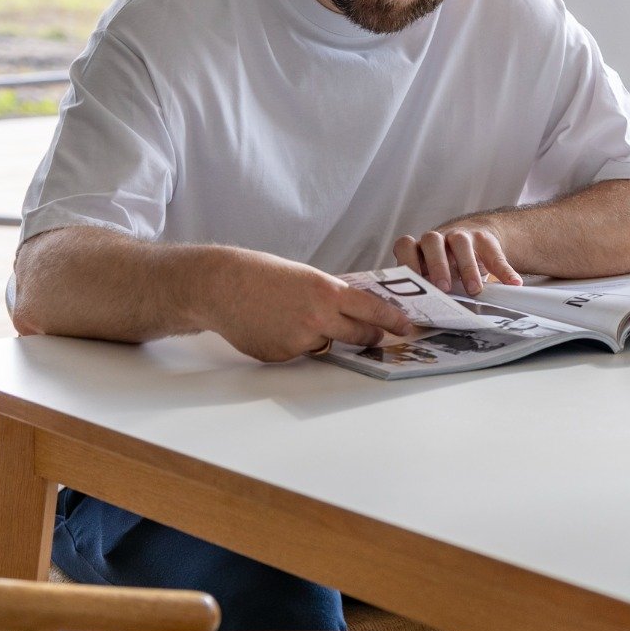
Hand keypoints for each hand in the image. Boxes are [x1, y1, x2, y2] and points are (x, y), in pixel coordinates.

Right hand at [196, 247, 419, 362]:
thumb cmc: (262, 275)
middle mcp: (318, 318)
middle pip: (360, 335)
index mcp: (328, 292)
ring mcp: (300, 340)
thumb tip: (356, 310)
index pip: (373, 310)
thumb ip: (331, 295)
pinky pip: (298, 352)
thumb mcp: (306, 277)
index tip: (407, 327)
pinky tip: (272, 326)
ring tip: (292, 316)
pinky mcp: (281, 355)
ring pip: (325, 343)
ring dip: (320, 335)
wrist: (222, 286)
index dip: (394, 321)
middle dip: (370, 337)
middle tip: (376, 336)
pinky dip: (292, 342)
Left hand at [394, 220, 523, 296]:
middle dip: (437, 265)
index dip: (406, 262)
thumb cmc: (447, 268)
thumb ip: (422, 291)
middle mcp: (437, 240)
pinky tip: (513, 284)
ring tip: (475, 291)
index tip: (412, 285)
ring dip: (467, 267)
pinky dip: (504, 271)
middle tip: (443, 288)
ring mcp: (460, 236)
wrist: (476, 240)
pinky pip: (494, 254)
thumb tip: (411, 324)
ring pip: (460, 242)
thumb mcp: (431, 276)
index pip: (405, 246)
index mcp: (418, 249)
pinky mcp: (484, 239)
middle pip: (432, 241)